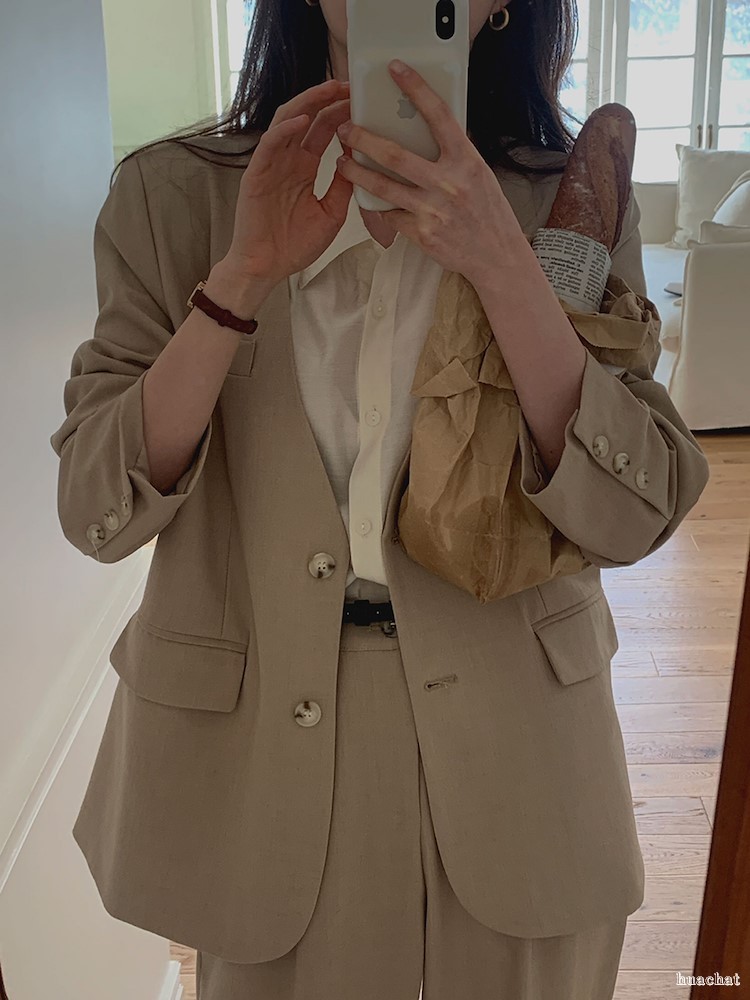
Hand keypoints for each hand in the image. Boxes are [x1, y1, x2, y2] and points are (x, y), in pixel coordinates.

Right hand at [226, 78, 355, 283]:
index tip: (362, 100)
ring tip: (330, 90)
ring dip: (309, 103)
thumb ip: (343, 186)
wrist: (266, 268)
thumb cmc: (294, 245)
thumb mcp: (331, 213)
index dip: (341, 113)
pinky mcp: (257, 173)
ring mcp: (272, 164)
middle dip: (329, 99)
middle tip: (350, 85)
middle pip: (308, 118)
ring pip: (288, 120)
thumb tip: (359, 157)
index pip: (324, 130)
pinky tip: (303, 119)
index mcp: (305, 168)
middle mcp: (288, 161)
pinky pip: (270, 144)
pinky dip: (285, 129)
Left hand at [335, 60, 527, 286]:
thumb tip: (428, 130)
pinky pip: (390, 214)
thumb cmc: (488, 212)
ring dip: (357, 172)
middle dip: (364, 139)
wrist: (496, 256)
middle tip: (345, 129)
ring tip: (342, 162)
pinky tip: (370, 198)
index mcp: (466, 161)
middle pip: (395, 154)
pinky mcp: (421, 233)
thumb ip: (454, 154)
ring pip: (383, 186)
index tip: (396, 69)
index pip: (439, 115)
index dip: (416, 89)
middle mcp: (448, 183)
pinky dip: (379, 206)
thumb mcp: (479, 174)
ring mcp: (433, 210)